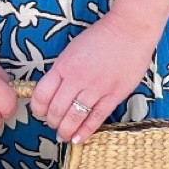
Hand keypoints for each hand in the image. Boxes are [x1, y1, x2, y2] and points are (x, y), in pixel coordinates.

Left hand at [30, 11, 159, 143]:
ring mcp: (96, 88)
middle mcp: (77, 78)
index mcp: (64, 66)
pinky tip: (79, 139)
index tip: (40, 113)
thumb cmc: (102, 36)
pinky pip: (96, 118)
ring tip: (63, 135)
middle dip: (52, 122)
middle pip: (56, 109)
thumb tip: (54, 91)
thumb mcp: (73, 49)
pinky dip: (85, 131)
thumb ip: (63, 70)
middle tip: (53, 125)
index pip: (42, 94)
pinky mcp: (114, 95)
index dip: (37, 109)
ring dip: (66, 130)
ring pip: (74, 117)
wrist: (131, 29)